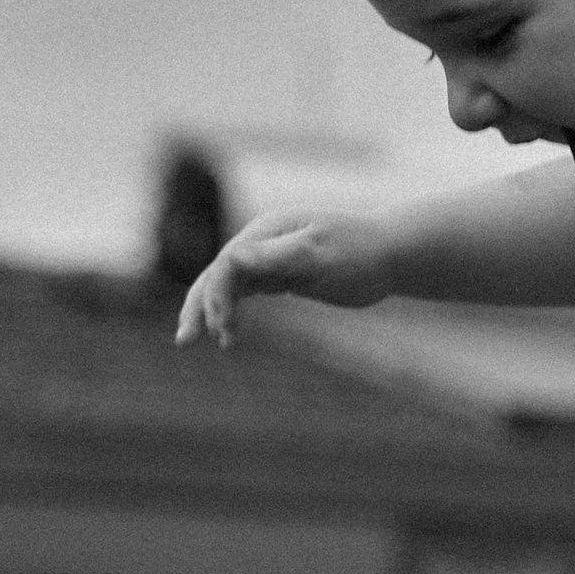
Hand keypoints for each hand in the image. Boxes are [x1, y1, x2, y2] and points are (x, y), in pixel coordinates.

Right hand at [176, 209, 393, 345]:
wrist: (390, 254)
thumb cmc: (359, 253)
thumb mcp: (317, 255)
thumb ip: (275, 257)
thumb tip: (232, 256)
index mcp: (266, 231)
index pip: (226, 264)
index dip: (216, 296)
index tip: (221, 329)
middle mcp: (262, 241)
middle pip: (217, 274)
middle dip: (199, 306)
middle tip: (184, 341)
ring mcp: (270, 257)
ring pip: (228, 286)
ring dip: (213, 312)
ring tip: (203, 342)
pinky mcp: (281, 274)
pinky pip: (246, 292)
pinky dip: (232, 312)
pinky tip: (228, 335)